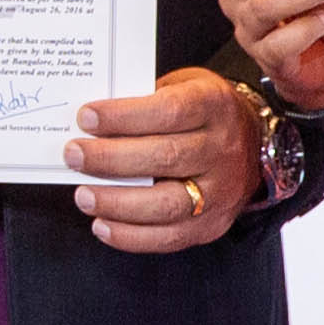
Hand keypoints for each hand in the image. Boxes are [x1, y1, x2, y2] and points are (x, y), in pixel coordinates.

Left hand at [67, 69, 256, 254]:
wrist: (250, 142)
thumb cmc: (200, 111)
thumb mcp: (181, 87)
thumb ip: (143, 100)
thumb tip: (91, 122)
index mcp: (214, 106)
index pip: (169, 111)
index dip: (125, 116)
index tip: (86, 117)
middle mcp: (223, 149)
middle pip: (166, 157)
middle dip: (111, 159)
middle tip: (73, 155)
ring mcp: (222, 191)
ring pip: (167, 203)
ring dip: (117, 202)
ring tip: (83, 196)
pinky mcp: (213, 224)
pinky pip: (171, 237)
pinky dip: (132, 236)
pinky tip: (102, 225)